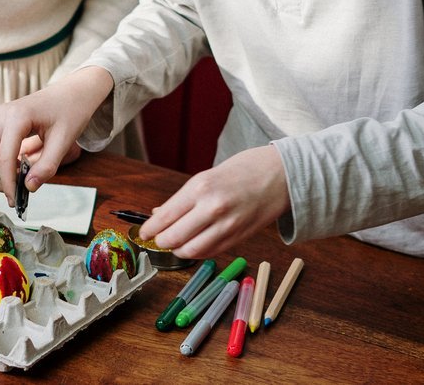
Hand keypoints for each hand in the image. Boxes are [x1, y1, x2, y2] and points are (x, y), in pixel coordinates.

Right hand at [0, 67, 112, 203]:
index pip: (4, 157)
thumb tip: (29, 188)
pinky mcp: (3, 123)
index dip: (8, 183)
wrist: (75, 91)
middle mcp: (3, 115)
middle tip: (14, 195)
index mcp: (17, 116)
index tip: (16, 201)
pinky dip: (2, 162)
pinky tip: (20, 169)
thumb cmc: (72, 110)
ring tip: (18, 183)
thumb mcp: (64, 141)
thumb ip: (47, 166)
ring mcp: (1, 118)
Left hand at [138, 145, 290, 258]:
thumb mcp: (206, 177)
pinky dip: (196, 252)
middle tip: (158, 238)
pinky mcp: (238, 238)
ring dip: (178, 250)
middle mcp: (212, 208)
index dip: (149, 229)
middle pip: (173, 238)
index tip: (143, 232)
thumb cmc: (242, 171)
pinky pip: (209, 252)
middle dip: (161, 241)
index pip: (165, 217)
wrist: (280, 175)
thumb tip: (158, 215)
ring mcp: (227, 225)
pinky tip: (194, 244)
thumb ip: (183, 199)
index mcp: (200, 188)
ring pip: (190, 250)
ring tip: (176, 243)